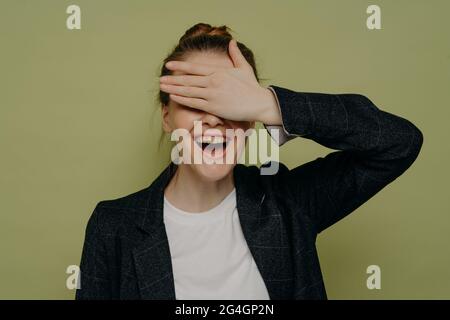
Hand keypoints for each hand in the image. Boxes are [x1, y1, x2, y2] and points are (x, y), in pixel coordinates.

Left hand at [159, 39, 281, 124]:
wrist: (259, 103)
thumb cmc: (252, 87)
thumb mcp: (244, 67)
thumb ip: (235, 55)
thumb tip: (232, 42)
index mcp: (219, 72)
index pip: (195, 68)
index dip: (180, 66)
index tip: (169, 65)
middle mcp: (213, 82)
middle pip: (188, 80)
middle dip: (173, 79)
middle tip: (161, 79)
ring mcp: (213, 95)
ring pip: (188, 91)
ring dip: (174, 89)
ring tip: (163, 87)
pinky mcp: (214, 107)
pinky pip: (194, 102)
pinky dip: (183, 99)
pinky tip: (173, 97)